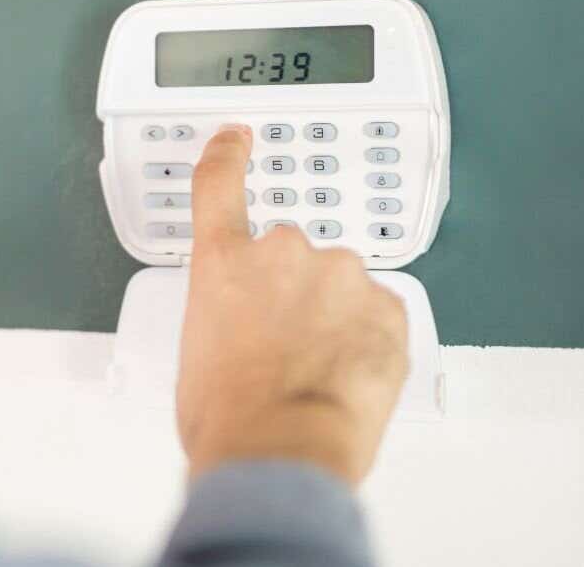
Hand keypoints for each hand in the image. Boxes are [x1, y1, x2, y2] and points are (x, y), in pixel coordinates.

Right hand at [176, 124, 409, 485]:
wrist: (282, 446)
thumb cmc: (231, 414)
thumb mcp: (197, 354)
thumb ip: (223, 316)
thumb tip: (241, 331)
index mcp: (223, 262)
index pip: (219, 185)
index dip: (229, 155)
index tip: (237, 138)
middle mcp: (280, 253)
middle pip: (290, 258)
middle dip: (292, 293)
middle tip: (282, 347)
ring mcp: (338, 275)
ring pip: (339, 288)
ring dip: (333, 317)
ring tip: (316, 372)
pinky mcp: (386, 304)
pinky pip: (378, 315)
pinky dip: (368, 339)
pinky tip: (348, 374)